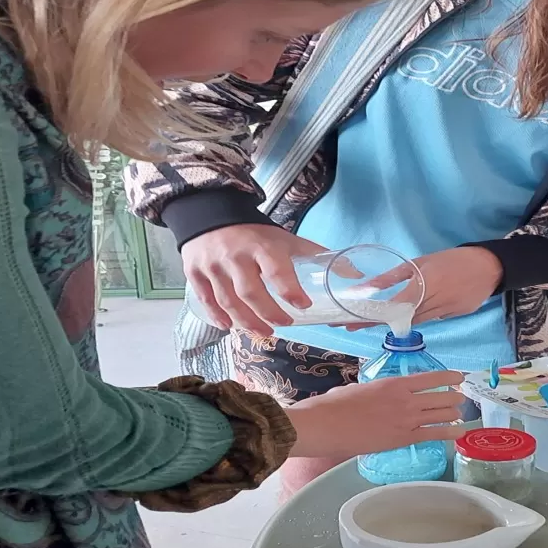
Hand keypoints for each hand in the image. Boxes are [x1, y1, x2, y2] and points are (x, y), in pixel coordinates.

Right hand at [182, 224, 325, 334]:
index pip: (276, 270)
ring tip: (262, 332)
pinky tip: (229, 327)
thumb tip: (353, 273)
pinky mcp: (194, 272)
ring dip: (246, 322)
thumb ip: (313, 255)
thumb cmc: (254, 234)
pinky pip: (205, 300)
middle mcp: (236, 256)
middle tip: (284, 325)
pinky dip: (217, 317)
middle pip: (250, 293)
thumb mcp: (284, 238)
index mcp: (262, 246)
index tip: (303, 305)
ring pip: (228, 301)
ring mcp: (212, 265)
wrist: (211, 215)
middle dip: (268, 313)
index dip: (290, 290)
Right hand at [285, 371, 465, 458]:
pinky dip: (448, 433)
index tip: (458, 377)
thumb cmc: (334, 405)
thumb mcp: (359, 389)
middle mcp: (405, 400)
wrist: (325, 425)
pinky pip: (432, 434)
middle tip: (459, 398)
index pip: (430, 377)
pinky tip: (459, 432)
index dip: (448, 377)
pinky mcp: (402, 439)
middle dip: (453, 397)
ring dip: (453, 413)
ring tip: (460, 413)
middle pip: (441, 396)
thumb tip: (378, 397)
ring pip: (441, 414)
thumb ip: (376, 393)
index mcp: (394, 384)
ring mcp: (406, 420)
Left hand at [352, 247, 501, 329]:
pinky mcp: (453, 316)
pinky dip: (417, 317)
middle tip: (354, 324)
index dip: (371, 318)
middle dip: (377, 322)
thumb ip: (394, 276)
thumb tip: (368, 287)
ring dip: (396, 322)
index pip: (392, 307)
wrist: (490, 266)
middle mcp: (433, 301)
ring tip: (375, 320)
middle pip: (400, 319)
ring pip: (415, 322)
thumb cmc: (452, 259)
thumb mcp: (420, 262)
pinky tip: (409, 314)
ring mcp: (445, 312)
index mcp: (425, 284)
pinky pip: (430, 319)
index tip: (351, 324)